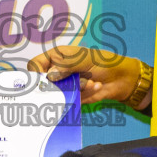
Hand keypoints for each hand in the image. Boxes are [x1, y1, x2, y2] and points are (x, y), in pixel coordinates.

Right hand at [27, 46, 141, 105]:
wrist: (120, 78)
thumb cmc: (102, 61)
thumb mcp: (83, 59)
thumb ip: (65, 66)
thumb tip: (49, 75)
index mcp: (56, 57)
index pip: (36, 64)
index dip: (36, 72)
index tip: (43, 80)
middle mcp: (58, 71)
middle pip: (44, 82)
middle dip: (58, 85)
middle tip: (72, 83)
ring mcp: (65, 85)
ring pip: (58, 93)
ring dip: (76, 88)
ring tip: (91, 82)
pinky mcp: (73, 97)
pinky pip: (71, 100)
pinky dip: (84, 94)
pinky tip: (96, 86)